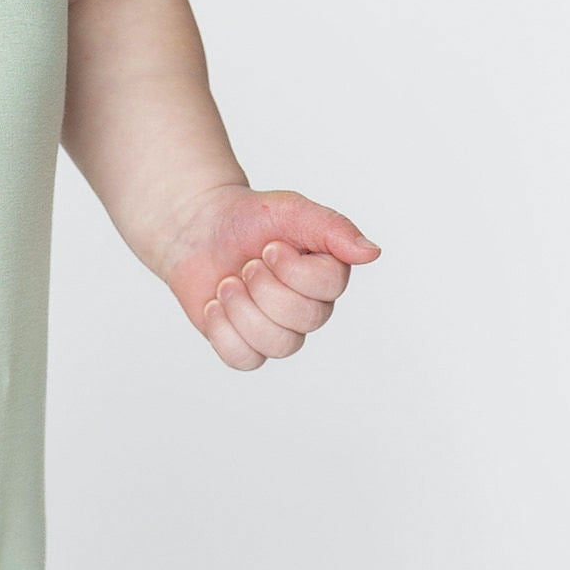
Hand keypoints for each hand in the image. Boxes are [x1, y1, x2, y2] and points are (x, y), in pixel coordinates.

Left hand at [156, 186, 381, 373]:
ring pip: (277, 345)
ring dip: (241, 309)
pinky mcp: (246, 346)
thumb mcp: (290, 211)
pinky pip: (244, 359)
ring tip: (227, 283)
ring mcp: (278, 330)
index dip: (292, 269)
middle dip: (264, 287)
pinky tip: (215, 305)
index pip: (328, 287)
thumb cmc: (247, 217)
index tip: (268, 246)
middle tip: (247, 264)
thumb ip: (332, 228)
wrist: (197, 228)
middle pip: (303, 319)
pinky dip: (222, 330)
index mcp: (327, 276)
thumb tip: (372, 253)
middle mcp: (309, 308)